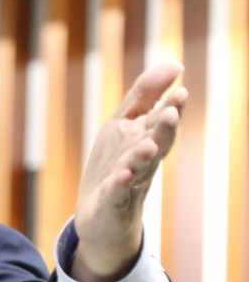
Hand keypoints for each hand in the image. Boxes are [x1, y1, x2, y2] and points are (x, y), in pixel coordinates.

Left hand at [71, 61, 186, 281]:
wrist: (101, 217)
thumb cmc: (116, 165)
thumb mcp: (125, 124)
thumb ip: (146, 94)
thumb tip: (174, 64)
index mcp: (145, 140)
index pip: (161, 122)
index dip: (169, 108)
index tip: (180, 91)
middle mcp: (141, 160)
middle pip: (157, 142)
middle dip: (164, 128)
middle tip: (171, 113)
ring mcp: (128, 182)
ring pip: (139, 167)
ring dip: (143, 155)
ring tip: (147, 145)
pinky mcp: (112, 202)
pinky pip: (118, 192)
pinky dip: (120, 185)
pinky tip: (122, 176)